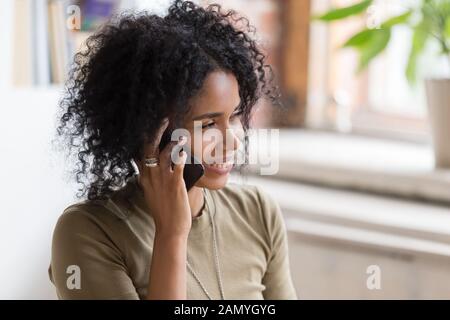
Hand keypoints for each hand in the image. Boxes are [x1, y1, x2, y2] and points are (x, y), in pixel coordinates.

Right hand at [134, 118, 190, 237]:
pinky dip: (181, 155)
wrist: (170, 229)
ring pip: (164, 153)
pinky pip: (177, 165)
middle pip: (149, 148)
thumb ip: (153, 179)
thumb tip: (158, 166)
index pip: (140, 152)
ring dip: (173, 141)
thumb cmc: (165, 211)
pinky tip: (185, 149)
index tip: (149, 125)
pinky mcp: (175, 185)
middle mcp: (151, 177)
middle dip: (155, 131)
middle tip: (163, 119)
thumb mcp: (153, 193)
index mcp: (145, 178)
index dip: (145, 137)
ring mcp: (162, 180)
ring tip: (181, 135)